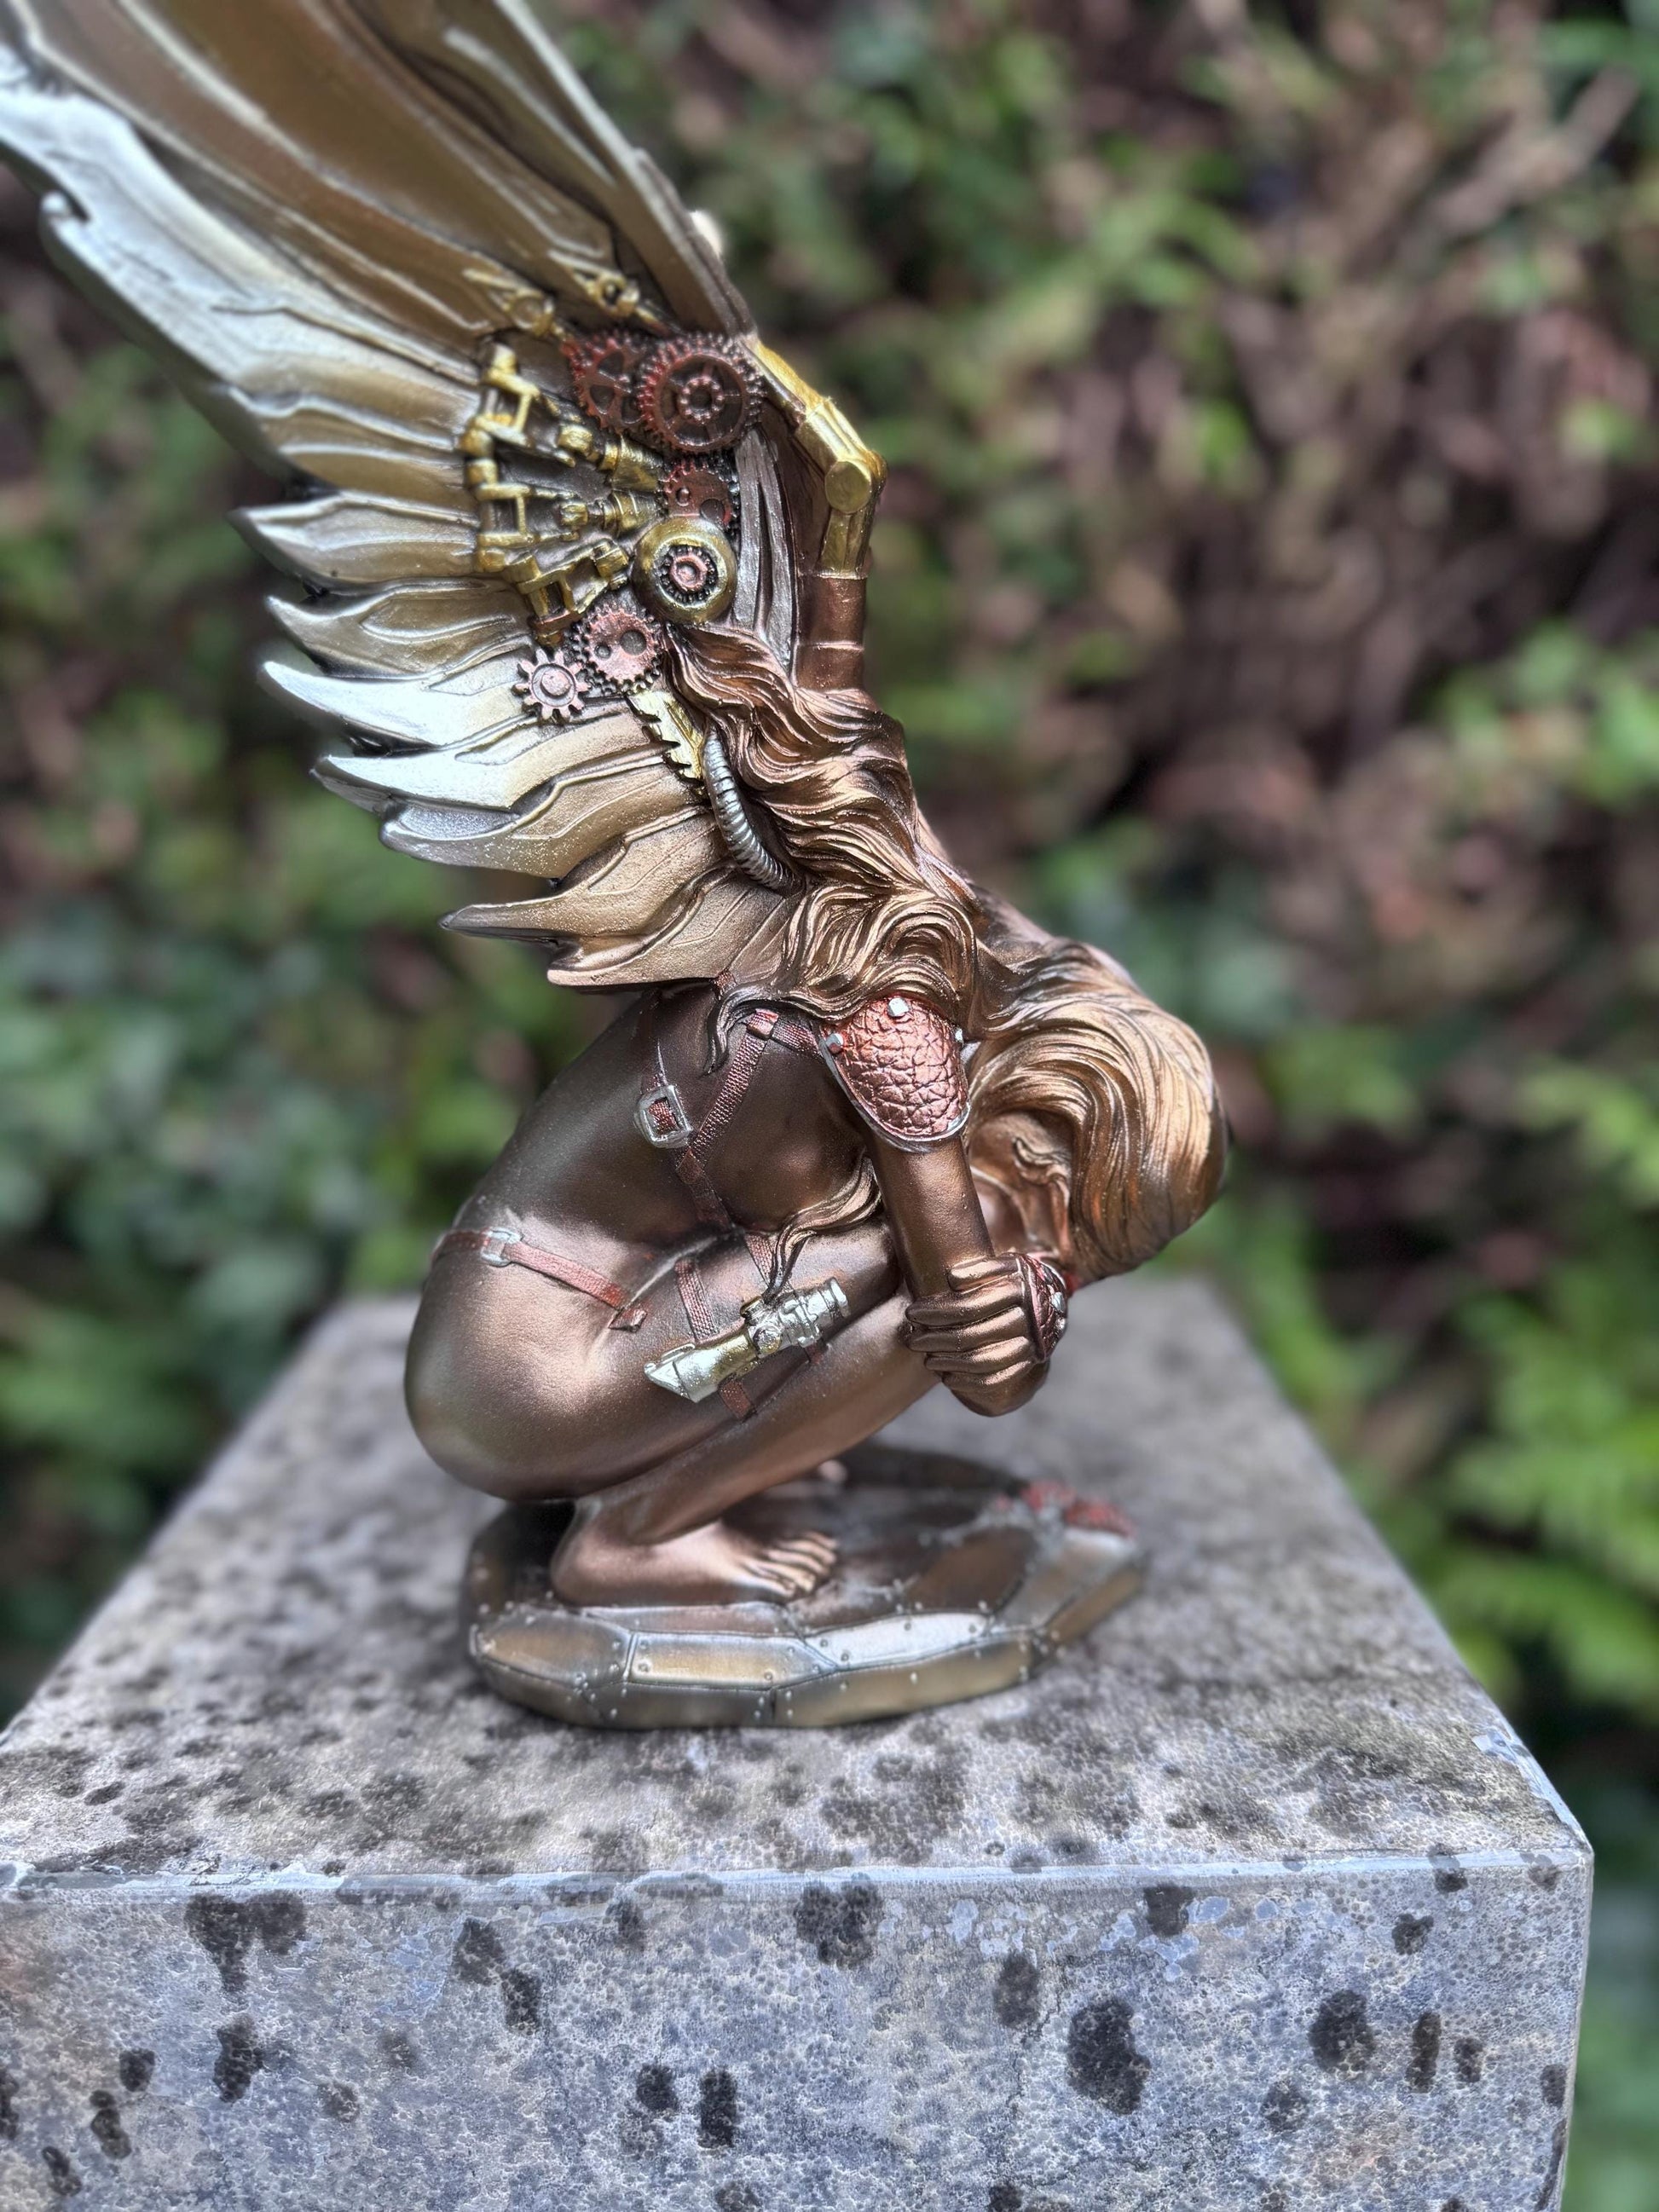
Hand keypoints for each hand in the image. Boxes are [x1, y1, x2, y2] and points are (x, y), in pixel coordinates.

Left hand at [902, 1254, 1045, 1415]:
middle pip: (973, 1334)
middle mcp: (1028, 1317)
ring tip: (926, 1360)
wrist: (1051, 1300)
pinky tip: (947, 1378)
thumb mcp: (1002, 1264)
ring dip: (949, 1362)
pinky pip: (997, 1379)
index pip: (970, 1304)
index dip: (937, 1311)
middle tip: (912, 1340)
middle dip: (936, 1339)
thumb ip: (978, 1268)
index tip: (912, 1313)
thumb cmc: (1012, 1278)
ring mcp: (1031, 1343)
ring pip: (984, 1359)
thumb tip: (950, 1278)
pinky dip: (969, 1382)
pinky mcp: (1029, 1363)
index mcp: (1019, 1287)